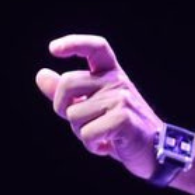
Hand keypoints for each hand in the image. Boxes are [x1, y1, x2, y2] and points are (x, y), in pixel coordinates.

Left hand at [35, 34, 164, 179]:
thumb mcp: (92, 107)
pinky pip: (87, 134)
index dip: (73, 43)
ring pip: (75, 115)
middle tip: (79, 123)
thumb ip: (67, 93)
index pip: (95, 47)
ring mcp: (121, 98)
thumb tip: (41, 75)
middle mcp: (117, 81)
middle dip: (62, 108)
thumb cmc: (120, 129)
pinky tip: (108, 146)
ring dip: (82, 133)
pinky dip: (92, 146)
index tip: (53, 49)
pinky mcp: (123, 118)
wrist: (154, 152)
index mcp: (111, 74)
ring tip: (102, 136)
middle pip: (68, 84)